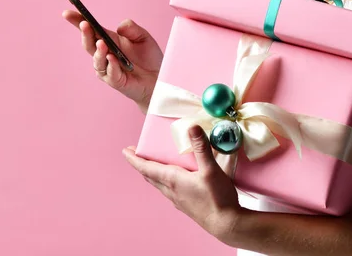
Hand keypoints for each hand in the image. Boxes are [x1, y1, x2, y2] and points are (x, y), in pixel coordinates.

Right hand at [62, 10, 162, 113]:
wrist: (158, 77)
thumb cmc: (148, 56)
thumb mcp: (143, 37)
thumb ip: (132, 29)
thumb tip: (120, 27)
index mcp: (109, 39)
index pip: (91, 29)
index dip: (78, 21)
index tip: (67, 13)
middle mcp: (105, 54)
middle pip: (89, 44)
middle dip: (85, 34)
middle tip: (85, 24)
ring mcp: (108, 68)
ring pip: (97, 60)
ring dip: (98, 51)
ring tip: (102, 43)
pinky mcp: (115, 81)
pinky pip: (110, 73)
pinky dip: (111, 65)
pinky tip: (112, 58)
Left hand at [123, 125, 242, 242]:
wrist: (226, 224)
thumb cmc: (217, 198)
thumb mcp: (210, 169)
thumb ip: (201, 147)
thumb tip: (192, 127)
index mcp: (173, 180)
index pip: (147, 168)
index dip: (135, 159)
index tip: (125, 151)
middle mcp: (171, 191)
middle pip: (150, 176)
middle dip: (141, 164)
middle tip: (136, 153)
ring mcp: (178, 200)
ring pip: (159, 184)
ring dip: (152, 172)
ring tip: (153, 163)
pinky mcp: (186, 205)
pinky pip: (168, 190)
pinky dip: (164, 180)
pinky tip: (174, 179)